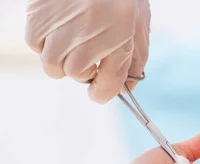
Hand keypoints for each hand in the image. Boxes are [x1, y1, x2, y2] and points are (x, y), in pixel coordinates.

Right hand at [25, 0, 150, 102]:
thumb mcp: (140, 27)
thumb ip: (135, 61)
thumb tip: (125, 90)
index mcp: (120, 32)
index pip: (107, 83)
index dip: (103, 93)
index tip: (100, 92)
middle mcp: (89, 26)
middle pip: (75, 74)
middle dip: (83, 72)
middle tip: (89, 59)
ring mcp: (61, 17)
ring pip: (52, 63)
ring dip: (61, 60)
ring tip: (72, 44)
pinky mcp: (38, 9)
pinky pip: (34, 43)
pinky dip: (44, 43)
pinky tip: (58, 30)